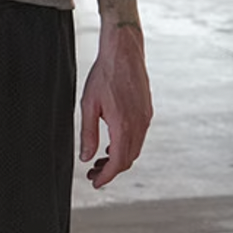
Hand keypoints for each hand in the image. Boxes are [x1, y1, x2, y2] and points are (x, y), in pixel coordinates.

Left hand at [79, 24, 151, 187]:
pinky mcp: (147, 111)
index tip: (95, 182)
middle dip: (111, 170)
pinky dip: (126, 145)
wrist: (124, 51)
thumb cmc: (104, 74)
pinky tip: (112, 143)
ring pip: (135, 149)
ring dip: (119, 158)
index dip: (107, 176)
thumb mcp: (89, 104)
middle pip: (128, 159)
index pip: (119, 162)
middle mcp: (139, 124)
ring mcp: (145, 118)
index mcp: (124, 125)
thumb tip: (86, 157)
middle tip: (93, 173)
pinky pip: (139, 136)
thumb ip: (88, 133)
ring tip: (100, 159)